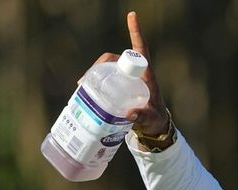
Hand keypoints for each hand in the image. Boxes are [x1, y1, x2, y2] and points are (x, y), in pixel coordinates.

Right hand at [88, 12, 169, 137]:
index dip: (136, 32)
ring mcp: (126, 78)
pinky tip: (84, 89)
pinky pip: (104, 76)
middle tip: (86, 81)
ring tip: (82, 86)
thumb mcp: (151, 119)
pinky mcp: (118, 86)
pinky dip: (93, 79)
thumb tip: (130, 113)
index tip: (132, 15)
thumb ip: (142, 117)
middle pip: (115, 59)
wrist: (153, 126)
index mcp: (147, 75)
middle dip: (99, 64)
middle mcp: (135, 72)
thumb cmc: (155, 119)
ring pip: (107, 67)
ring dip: (93, 72)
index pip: (140, 49)